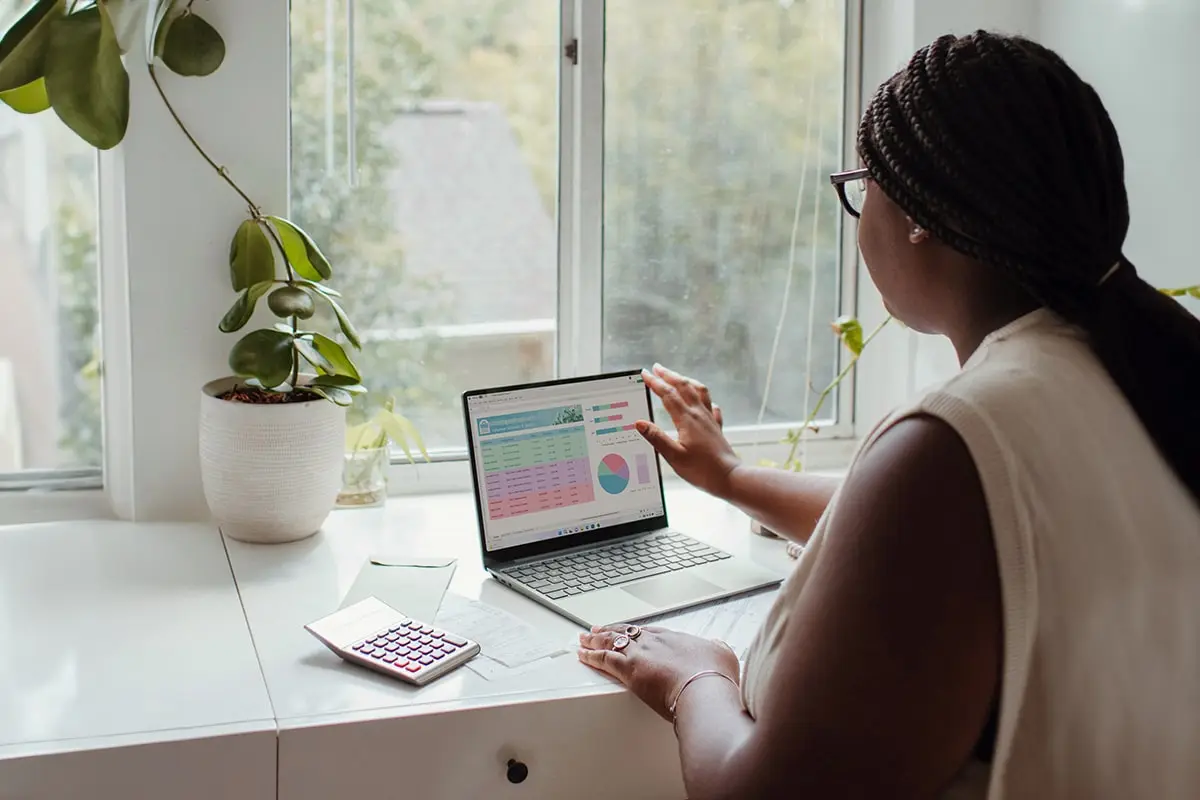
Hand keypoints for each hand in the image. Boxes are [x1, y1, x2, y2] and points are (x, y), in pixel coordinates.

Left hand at [578, 624, 740, 721]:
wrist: (704, 689)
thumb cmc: (715, 678)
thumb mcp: (724, 656)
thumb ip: (718, 649)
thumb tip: (718, 646)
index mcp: (676, 638)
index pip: (650, 632)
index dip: (637, 631)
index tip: (630, 630)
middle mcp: (655, 642)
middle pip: (627, 632)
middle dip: (611, 630)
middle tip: (599, 629)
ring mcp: (640, 654)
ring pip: (612, 642)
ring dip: (596, 640)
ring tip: (584, 638)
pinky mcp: (629, 670)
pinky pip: (604, 660)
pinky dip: (591, 656)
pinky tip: (581, 654)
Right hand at [637, 364, 740, 498]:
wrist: (729, 478)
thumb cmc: (702, 470)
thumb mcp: (673, 456)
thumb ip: (656, 438)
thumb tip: (639, 423)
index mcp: (687, 419)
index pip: (668, 395)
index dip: (655, 382)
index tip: (645, 373)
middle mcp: (699, 415)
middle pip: (683, 387)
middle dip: (669, 375)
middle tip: (657, 367)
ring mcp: (709, 420)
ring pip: (698, 392)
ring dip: (686, 381)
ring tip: (678, 377)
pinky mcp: (716, 428)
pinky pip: (711, 407)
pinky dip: (705, 400)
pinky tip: (704, 402)